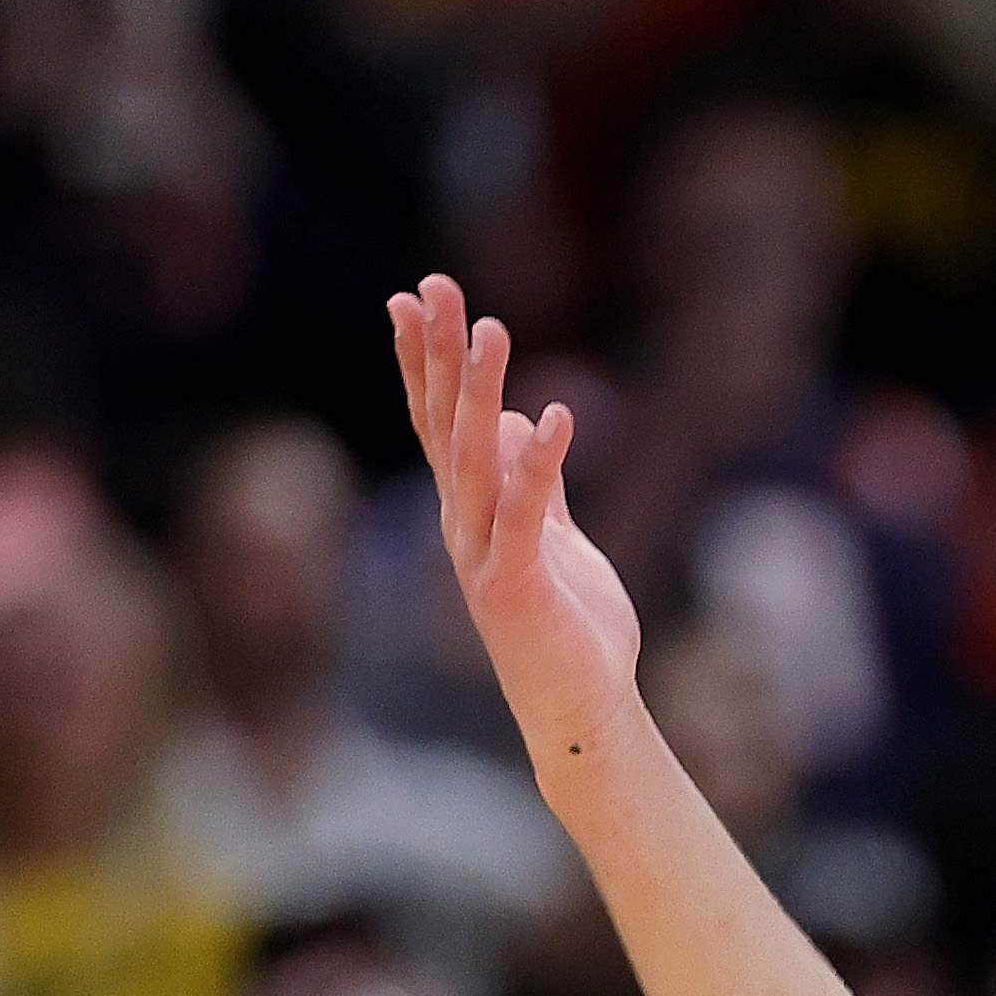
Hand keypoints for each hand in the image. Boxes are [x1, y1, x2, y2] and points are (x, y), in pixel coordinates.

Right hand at [389, 276, 643, 762]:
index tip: (412, 296)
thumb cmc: (571, 629)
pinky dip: (538, 465)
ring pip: (475, 460)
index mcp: (470, 511)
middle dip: (437, 353)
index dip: (423, 360)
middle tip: (434, 284)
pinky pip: (525, 516)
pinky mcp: (516, 587)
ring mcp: (483, 556)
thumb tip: (518, 421)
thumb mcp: (556, 539)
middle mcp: (464, 526)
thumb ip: (536, 483)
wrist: (582, 711)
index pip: (438, 422)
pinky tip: (550, 415)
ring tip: (490, 329)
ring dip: (480, 393)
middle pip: (443, 425)